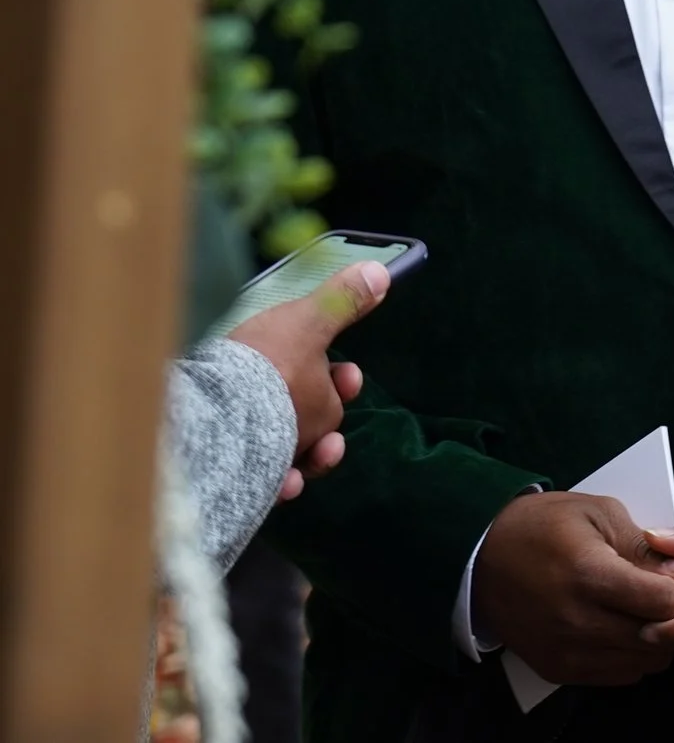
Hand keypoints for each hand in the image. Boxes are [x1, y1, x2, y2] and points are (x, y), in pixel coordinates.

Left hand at [226, 259, 388, 500]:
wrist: (218, 423)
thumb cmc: (269, 367)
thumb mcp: (311, 324)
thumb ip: (342, 300)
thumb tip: (377, 269)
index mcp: (274, 361)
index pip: (311, 372)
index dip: (340, 379)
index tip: (351, 377)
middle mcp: (256, 398)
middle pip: (308, 412)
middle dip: (329, 418)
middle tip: (336, 426)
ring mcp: (247, 436)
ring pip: (295, 447)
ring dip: (316, 453)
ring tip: (323, 453)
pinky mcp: (236, 471)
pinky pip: (269, 478)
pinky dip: (283, 480)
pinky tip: (288, 482)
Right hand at [472, 491, 673, 684]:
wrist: (479, 556)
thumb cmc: (543, 526)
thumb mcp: (600, 515)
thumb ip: (646, 548)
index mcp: (589, 575)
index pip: (665, 604)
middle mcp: (576, 621)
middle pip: (658, 639)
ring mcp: (564, 651)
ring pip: (642, 663)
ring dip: (661, 640)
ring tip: (658, 610)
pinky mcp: (557, 669)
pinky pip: (617, 675)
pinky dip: (634, 656)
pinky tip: (631, 627)